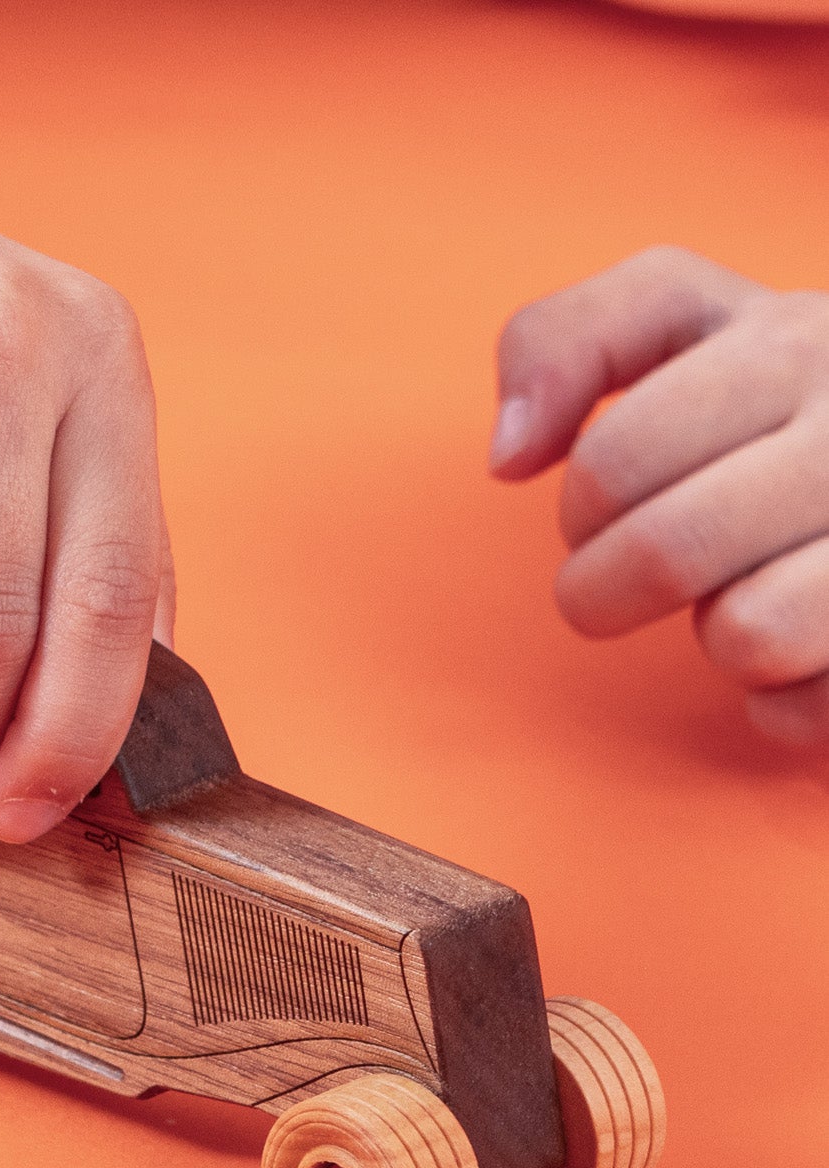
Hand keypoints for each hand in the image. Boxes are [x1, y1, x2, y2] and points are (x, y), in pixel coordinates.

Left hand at [491, 245, 828, 744]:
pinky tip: (809, 651)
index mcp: (796, 339)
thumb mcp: (681, 322)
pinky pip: (804, 706)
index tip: (602, 512)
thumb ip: (571, 341)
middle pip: (664, 553)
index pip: (614, 460)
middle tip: (629, 578)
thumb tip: (508, 457)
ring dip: (717, 638)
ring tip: (746, 599)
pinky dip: (781, 702)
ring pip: (749, 634)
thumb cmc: (778, 401)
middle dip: (607, 590)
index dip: (582, 511)